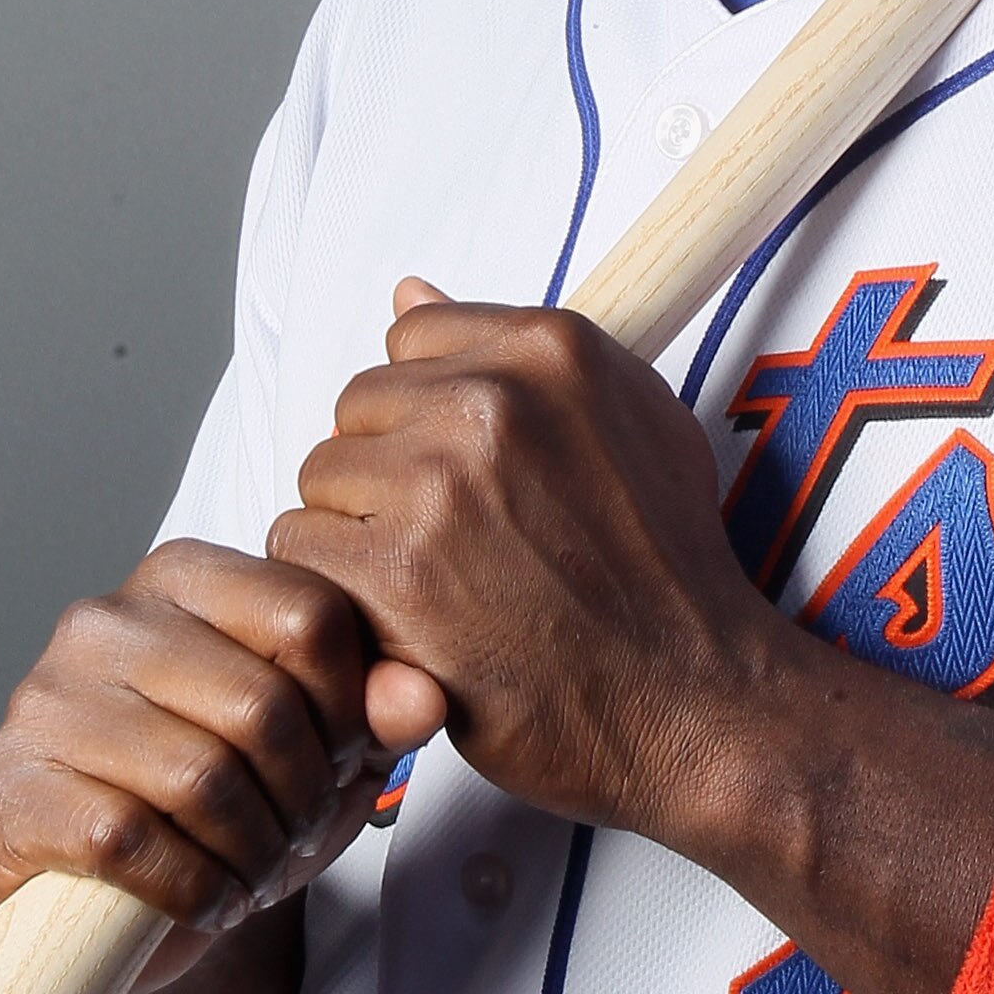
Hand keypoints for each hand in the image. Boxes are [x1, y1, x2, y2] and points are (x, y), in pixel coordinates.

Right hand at [0, 541, 407, 993]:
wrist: (120, 901)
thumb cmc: (227, 805)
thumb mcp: (324, 754)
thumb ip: (381, 715)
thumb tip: (420, 699)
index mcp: (186, 579)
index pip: (311, 614)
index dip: (351, 709)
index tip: (343, 761)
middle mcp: (106, 620)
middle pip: (263, 705)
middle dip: (304, 795)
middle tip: (299, 834)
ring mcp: (47, 700)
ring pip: (202, 778)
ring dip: (254, 851)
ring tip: (257, 869)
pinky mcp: (13, 787)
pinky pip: (132, 840)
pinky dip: (193, 888)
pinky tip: (206, 897)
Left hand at [270, 283, 780, 854]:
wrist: (692, 699)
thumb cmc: (670, 571)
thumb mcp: (639, 421)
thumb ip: (522, 356)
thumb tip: (407, 295)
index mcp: (550, 350)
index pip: (411, 340)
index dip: (427, 414)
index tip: (468, 474)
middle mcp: (491, 402)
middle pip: (356, 411)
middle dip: (388, 477)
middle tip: (455, 545)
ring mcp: (438, 486)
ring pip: (320, 483)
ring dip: (357, 538)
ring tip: (435, 588)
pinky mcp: (394, 574)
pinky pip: (302, 553)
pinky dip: (341, 596)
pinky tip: (405, 624)